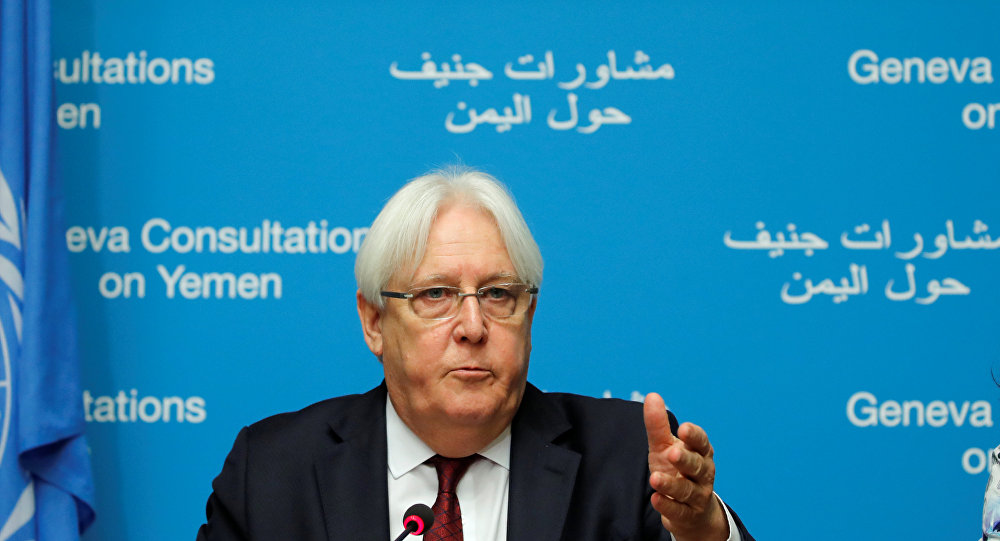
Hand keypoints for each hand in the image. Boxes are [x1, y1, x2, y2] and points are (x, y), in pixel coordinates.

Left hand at [643, 392, 727, 540]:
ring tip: (655, 478)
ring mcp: (697, 495)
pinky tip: (656, 498)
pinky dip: (668, 505)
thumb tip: (652, 396)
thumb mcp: (664, 447)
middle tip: (672, 453)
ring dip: (672, 484)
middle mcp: (703, 473)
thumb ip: (658, 425)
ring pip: (687, 489)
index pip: (701, 443)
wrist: (690, 511)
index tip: (683, 428)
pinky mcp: (687, 515)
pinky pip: (679, 510)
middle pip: (697, 466)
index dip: (694, 436)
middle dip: (686, 459)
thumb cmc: (677, 469)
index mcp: (700, 453)